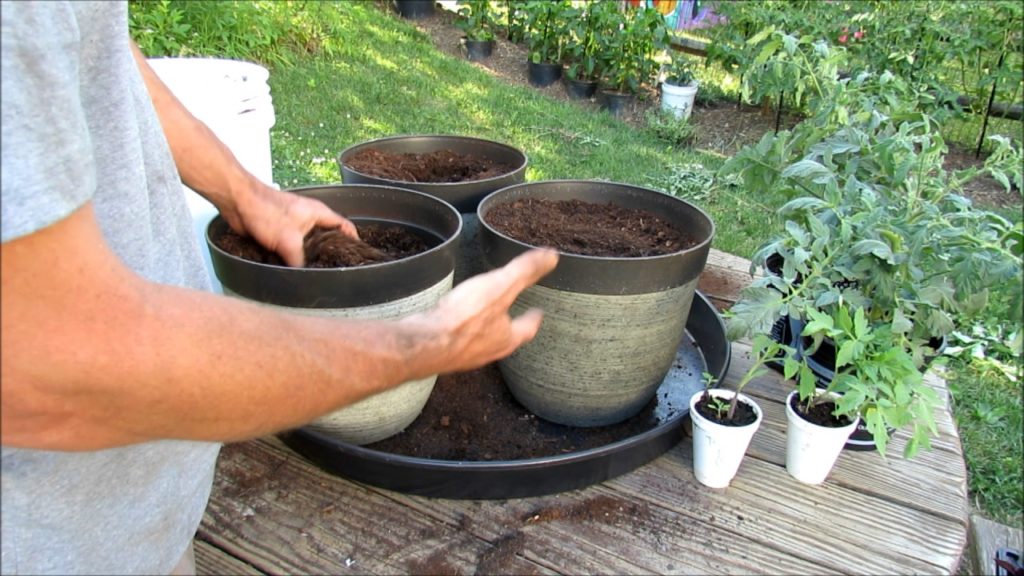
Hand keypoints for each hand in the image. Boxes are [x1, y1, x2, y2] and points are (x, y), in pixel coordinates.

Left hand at [222, 180, 357, 266]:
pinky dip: (291, 258)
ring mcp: (294, 225)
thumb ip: (299, 260)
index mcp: (319, 213)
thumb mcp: (288, 239)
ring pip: (307, 245)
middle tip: (331, 271)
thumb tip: (303, 277)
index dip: (353, 241)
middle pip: (326, 239)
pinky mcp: (279, 232)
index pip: (344, 227)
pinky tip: (291, 269)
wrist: (237, 201)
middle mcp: (309, 218)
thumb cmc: (265, 209)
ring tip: (312, 274)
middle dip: (328, 254)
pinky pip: (291, 248)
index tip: (355, 256)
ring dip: (307, 258)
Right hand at [401, 248, 559, 375]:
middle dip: (509, 328)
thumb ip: (525, 271)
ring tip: (483, 320)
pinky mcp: (442, 353)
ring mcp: (464, 355)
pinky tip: (451, 325)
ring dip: (484, 332)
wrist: (423, 343)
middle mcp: (488, 351)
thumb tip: (552, 256)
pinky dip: (459, 333)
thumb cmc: (464, 318)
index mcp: (507, 338)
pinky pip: (456, 342)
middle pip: (505, 340)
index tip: (538, 312)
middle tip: (512, 317)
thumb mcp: (500, 286)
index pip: (528, 328)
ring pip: (481, 343)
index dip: (534, 318)